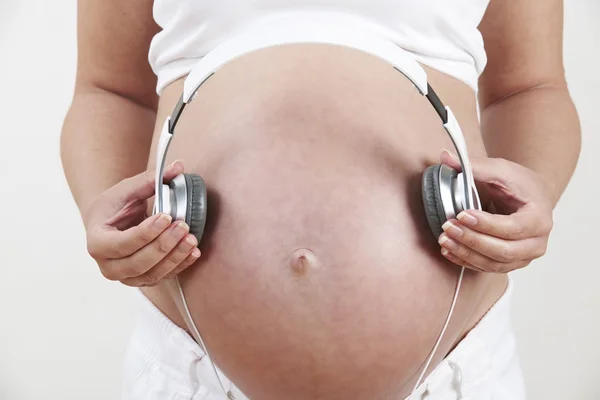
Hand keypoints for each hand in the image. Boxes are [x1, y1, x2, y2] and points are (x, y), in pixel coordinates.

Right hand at [83, 161, 200, 286]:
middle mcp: (108, 266)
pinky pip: (163, 278)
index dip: (146, 232)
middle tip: (183, 227)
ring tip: (192, 239)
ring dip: (175, 258)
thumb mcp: (126, 190)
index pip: (122, 243)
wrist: (108, 223)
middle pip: (138, 263)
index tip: (166, 216)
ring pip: (152, 274)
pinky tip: (194, 252)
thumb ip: (150, 180)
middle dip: (163, 246)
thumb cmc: (114, 207)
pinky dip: (180, 266)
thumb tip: (178, 167)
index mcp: (97, 243)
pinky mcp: (143, 280)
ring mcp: (125, 277)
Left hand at [437, 150, 553, 272]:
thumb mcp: (499, 170)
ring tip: (444, 240)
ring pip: (495, 264)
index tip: (462, 214)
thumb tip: (444, 157)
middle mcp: (536, 243)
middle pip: (504, 251)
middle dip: (473, 241)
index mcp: (539, 218)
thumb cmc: (518, 183)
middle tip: (448, 228)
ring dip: (467, 254)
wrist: (529, 197)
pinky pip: (487, 268)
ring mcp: (524, 257)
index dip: (486, 224)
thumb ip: (474, 166)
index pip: (512, 228)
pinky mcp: (510, 263)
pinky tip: (449, 251)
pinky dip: (467, 261)